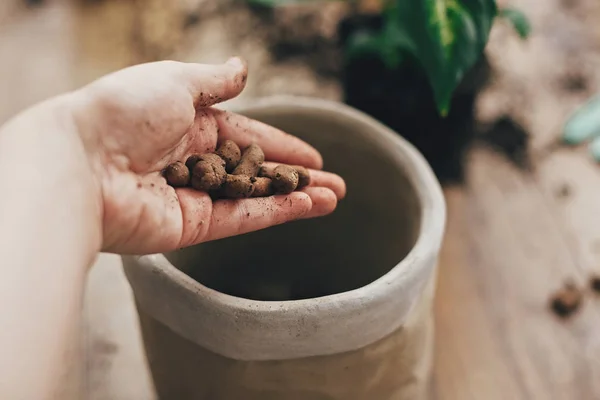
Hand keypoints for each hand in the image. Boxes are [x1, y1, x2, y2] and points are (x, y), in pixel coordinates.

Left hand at [69, 58, 344, 253]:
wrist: (80, 161)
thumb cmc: (122, 112)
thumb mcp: (175, 81)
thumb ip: (214, 82)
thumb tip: (242, 68)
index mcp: (188, 124)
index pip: (248, 136)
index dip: (282, 145)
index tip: (314, 155)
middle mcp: (193, 162)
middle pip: (257, 172)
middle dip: (297, 178)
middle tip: (336, 184)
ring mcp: (193, 196)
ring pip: (255, 197)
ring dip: (296, 198)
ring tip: (334, 198)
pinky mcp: (190, 227)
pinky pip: (242, 218)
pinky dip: (276, 212)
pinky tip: (309, 206)